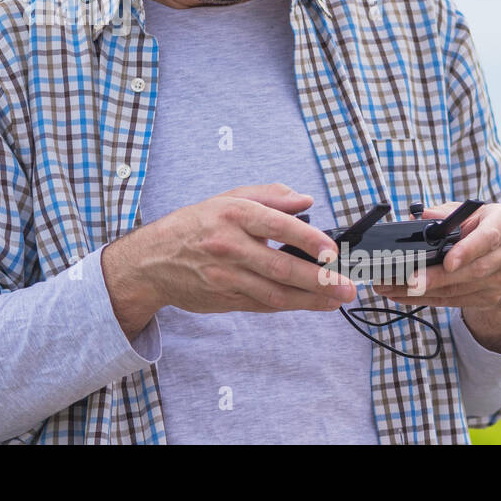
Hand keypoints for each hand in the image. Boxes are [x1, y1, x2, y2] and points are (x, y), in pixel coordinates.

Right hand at [102, 183, 358, 339]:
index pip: (276, 225)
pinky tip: (314, 303)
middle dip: (319, 279)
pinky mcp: (226, 297)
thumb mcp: (227, 198)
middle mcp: (229, 245)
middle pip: (280, 266)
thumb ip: (269, 195)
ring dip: (311, 299)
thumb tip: (306, 200)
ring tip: (338, 299)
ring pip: (276, 292)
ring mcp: (227, 276)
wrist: (153, 261)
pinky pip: (265, 304)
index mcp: (232, 214)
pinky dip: (292, 305)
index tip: (332, 249)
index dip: (307, 238)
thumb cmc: (195, 225)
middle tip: (347, 285)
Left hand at [373, 200, 500, 352]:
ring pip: (460, 289)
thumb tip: (420, 215)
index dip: (467, 251)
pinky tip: (403, 295)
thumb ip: (444, 212)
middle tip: (409, 280)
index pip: (487, 238)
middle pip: (472, 270)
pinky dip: (426, 298)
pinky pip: (455, 301)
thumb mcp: (469, 211)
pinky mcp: (491, 297)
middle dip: (437, 278)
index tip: (447, 263)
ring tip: (392, 287)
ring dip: (423, 291)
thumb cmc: (483, 224)